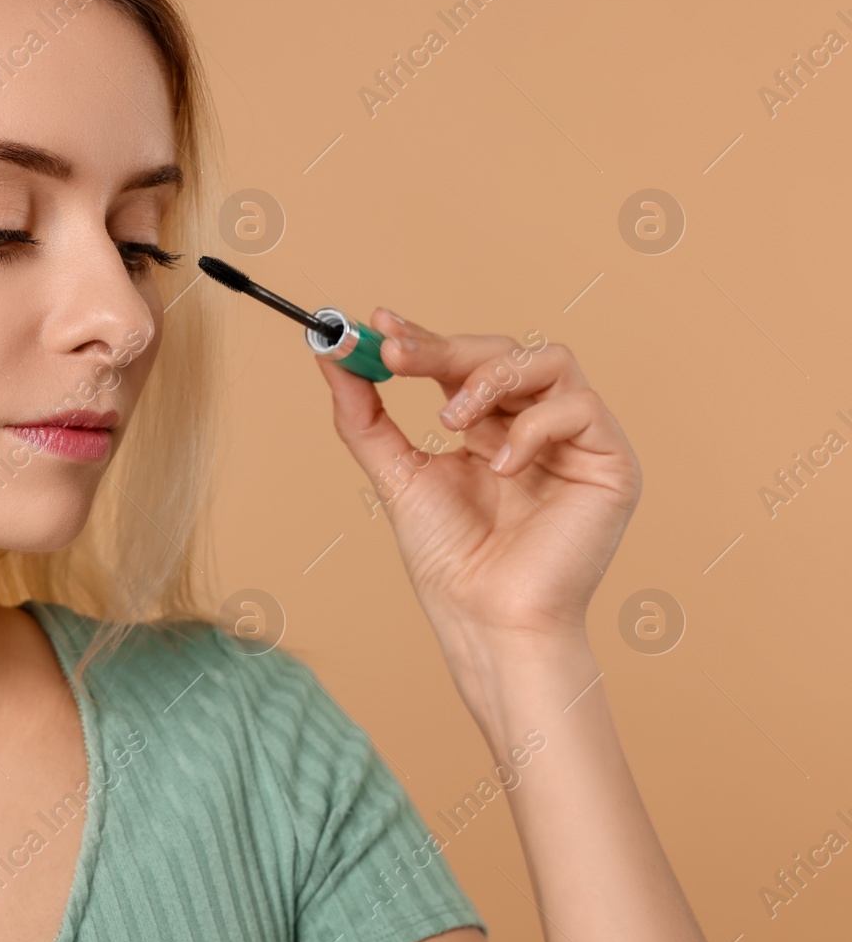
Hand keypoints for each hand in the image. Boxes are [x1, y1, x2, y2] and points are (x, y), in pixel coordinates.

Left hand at [313, 309, 641, 655]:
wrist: (485, 618)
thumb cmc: (449, 559)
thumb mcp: (395, 472)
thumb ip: (364, 415)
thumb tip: (331, 356)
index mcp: (490, 426)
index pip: (463, 361)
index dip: (424, 338)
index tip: (378, 324)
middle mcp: (535, 425)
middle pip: (503, 350)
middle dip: (445, 347)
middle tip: (397, 353)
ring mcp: (576, 441)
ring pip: (549, 360)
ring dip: (489, 378)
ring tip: (449, 420)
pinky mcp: (611, 462)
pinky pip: (581, 407)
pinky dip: (533, 427)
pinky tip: (502, 467)